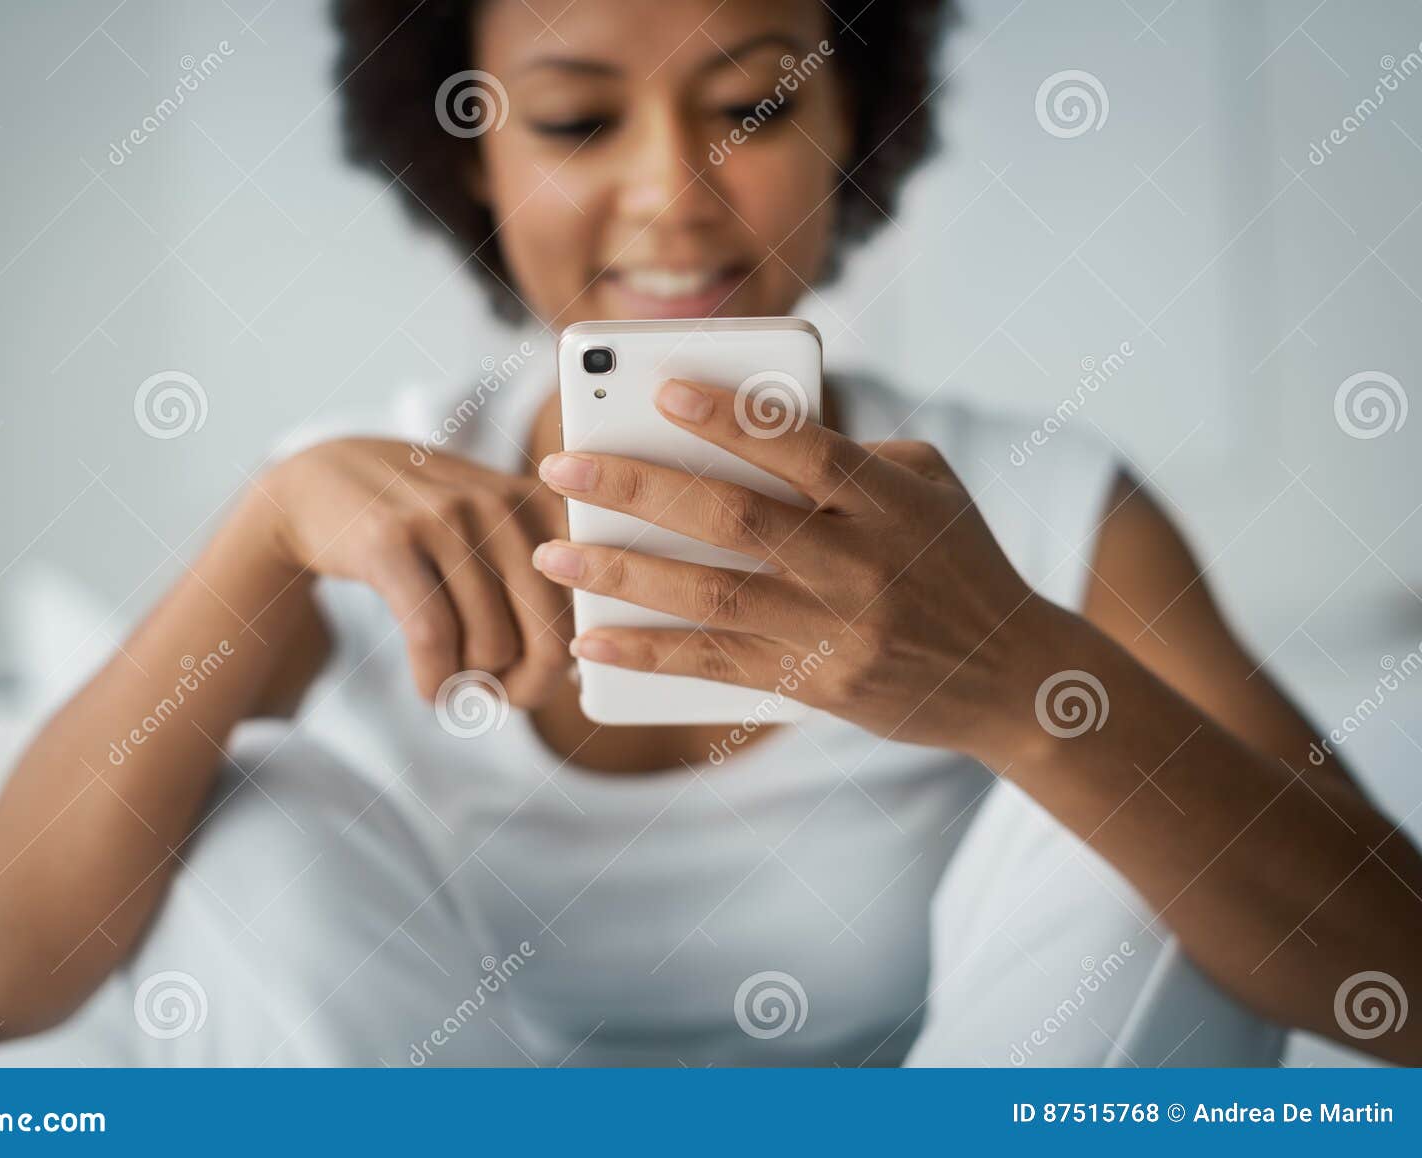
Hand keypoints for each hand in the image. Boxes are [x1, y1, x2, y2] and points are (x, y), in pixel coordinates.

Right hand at [264, 438, 571, 706]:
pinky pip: (433, 638)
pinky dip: (436, 682)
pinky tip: (431, 688)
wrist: (319, 481)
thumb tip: (576, 668)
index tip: (538, 677)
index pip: (587, 604)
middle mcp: (500, 503)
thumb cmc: (422, 526)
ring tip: (453, 680)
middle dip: (530, 687)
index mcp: (540, 502)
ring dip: (471, 685)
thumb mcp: (490, 529)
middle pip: (549, 634)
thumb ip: (540, 581)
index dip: (568, 661)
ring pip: (491, 644)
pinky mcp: (390, 541)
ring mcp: (444, 518)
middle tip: (500, 699)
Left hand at [529, 378, 1061, 753]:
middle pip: (733, 518)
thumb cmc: (957, 561)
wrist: (1011, 675)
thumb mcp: (927, 489)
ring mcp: (837, 629)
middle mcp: (862, 562)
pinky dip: (649, 652)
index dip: (727, 418)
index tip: (657, 391)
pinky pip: (717, 665)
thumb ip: (848, 456)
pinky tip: (592, 640)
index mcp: (889, 499)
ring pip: (711, 595)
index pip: (799, 445)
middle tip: (560, 467)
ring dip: (622, 573)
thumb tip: (739, 430)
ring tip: (555, 553)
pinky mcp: (817, 685)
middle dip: (636, 488)